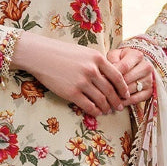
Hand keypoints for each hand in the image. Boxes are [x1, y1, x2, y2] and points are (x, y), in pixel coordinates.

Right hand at [12, 32, 130, 115]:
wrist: (40, 55)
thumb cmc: (61, 52)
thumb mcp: (84, 52)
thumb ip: (97, 63)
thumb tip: (108, 78)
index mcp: (97, 58)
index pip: (117, 76)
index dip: (123, 88)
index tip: (126, 95)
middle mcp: (92, 70)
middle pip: (110, 90)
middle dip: (116, 101)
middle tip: (119, 107)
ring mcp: (82, 82)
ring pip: (101, 100)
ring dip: (106, 107)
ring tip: (107, 111)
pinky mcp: (71, 93)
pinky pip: (88, 106)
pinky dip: (95, 111)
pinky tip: (96, 112)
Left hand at [106, 43, 155, 106]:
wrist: (134, 66)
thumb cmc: (120, 60)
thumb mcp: (114, 55)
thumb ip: (110, 61)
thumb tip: (105, 74)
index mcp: (137, 55)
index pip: (124, 67)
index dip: (111, 74)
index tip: (100, 80)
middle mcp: (146, 67)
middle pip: (127, 79)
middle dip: (113, 86)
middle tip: (100, 91)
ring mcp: (149, 80)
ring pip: (130, 90)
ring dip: (117, 96)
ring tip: (105, 98)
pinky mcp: (149, 91)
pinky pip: (136, 99)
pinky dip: (124, 102)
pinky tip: (115, 102)